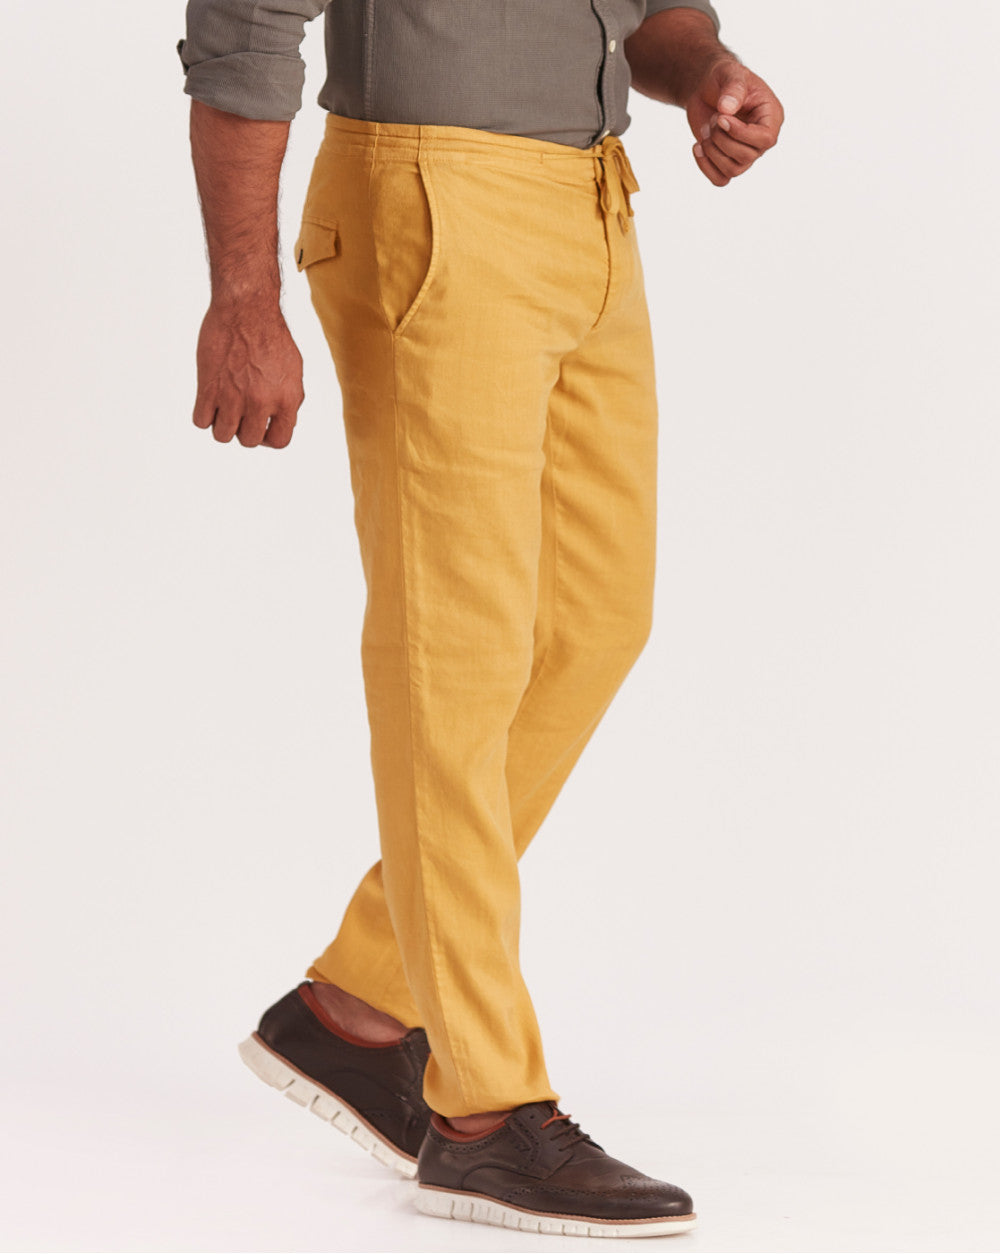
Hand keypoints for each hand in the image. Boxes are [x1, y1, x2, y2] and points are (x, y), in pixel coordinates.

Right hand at [192, 301, 304, 447]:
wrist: (246, 308)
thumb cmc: (271, 336)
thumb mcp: (294, 370)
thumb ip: (290, 399)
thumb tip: (282, 423)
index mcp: (287, 399)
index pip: (280, 441)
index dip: (268, 437)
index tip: (260, 425)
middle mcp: (261, 402)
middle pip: (248, 441)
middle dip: (243, 429)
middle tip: (240, 410)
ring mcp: (234, 396)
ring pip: (222, 436)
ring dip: (222, 424)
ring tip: (223, 406)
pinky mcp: (209, 387)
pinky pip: (200, 422)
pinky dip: (204, 414)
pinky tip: (209, 399)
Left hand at [686, 60, 784, 186]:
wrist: (707, 88)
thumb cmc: (725, 78)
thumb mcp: (731, 74)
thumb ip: (733, 88)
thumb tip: (726, 110)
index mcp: (771, 117)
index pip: (766, 139)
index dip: (741, 133)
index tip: (721, 118)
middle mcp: (761, 140)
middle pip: (746, 157)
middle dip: (721, 139)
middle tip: (713, 119)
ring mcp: (745, 154)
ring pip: (732, 171)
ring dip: (712, 151)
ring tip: (705, 129)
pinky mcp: (727, 162)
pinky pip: (720, 180)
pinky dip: (705, 167)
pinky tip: (697, 146)